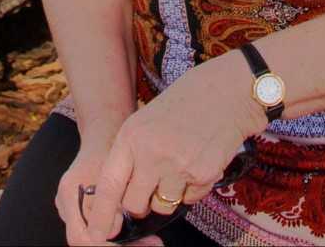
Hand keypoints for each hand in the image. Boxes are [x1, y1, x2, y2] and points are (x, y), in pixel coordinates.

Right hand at [57, 126, 156, 246]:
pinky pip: (98, 230)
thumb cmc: (108, 149)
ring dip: (121, 243)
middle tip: (152, 245)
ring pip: (94, 238)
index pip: (81, 238)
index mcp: (68, 195)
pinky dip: (118, 236)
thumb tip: (113, 232)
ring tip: (151, 241)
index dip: (107, 246)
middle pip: (87, 242)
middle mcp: (65, 206)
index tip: (137, 244)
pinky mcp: (84, 210)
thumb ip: (110, 201)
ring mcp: (72, 209)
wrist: (103, 134)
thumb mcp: (114, 172)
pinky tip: (140, 234)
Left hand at [83, 56, 264, 243]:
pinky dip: (191, 189)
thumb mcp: (145, 121)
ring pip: (162, 207)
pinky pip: (189, 200)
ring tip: (177, 166)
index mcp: (131, 136)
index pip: (109, 185)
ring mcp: (178, 166)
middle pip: (134, 205)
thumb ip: (131, 153)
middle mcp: (151, 153)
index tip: (98, 234)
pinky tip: (196, 162)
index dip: (101, 214)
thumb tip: (121, 192)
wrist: (225, 92)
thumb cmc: (183, 104)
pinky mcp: (203, 175)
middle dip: (139, 204)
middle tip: (150, 187)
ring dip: (167, 197)